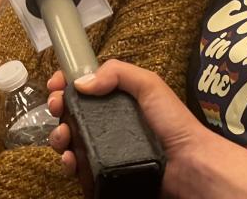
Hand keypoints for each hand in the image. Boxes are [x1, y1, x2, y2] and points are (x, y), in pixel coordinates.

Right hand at [46, 62, 246, 198]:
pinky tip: (71, 161)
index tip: (56, 85)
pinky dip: (70, 163)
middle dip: (57, 110)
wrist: (190, 168)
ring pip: (70, 141)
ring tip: (63, 139)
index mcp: (116, 100)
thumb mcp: (149, 85)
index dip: (65, 85)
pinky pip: (80, 168)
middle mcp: (107, 124)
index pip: (83, 88)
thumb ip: (117, 73)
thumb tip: (80, 83)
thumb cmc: (174, 124)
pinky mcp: (105, 174)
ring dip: (59, 137)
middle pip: (70, 114)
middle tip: (56, 110)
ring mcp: (105, 149)